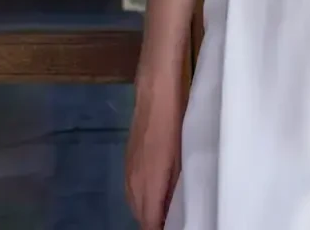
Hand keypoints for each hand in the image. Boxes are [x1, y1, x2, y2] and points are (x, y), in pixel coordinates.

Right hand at [126, 71, 184, 229]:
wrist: (155, 92)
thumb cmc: (174, 123)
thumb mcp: (181, 158)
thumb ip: (175, 188)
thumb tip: (174, 209)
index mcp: (147, 186)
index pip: (149, 223)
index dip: (160, 228)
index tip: (175, 225)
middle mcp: (133, 185)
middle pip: (140, 216)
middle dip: (154, 220)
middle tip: (174, 218)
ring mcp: (128, 172)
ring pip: (135, 204)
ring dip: (147, 210)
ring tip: (167, 209)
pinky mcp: (128, 161)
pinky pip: (132, 190)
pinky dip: (143, 197)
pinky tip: (156, 191)